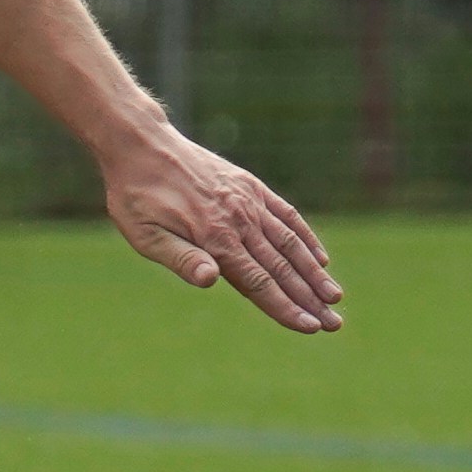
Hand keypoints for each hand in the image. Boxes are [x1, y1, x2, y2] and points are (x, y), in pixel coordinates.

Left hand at [105, 125, 343, 332]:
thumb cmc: (137, 196)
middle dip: (310, 299)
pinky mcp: (250, 186)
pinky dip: (305, 237)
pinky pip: (286, 215)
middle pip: (282, 268)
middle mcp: (239, 220)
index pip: (258, 282)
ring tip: (335, 297)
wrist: (142, 144)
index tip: (310, 327)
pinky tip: (319, 257)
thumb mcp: (146, 234)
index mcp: (215, 238)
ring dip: (315, 273)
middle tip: (334, 324)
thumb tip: (211, 281)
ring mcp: (248, 201)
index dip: (285, 308)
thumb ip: (182, 258)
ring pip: (290, 243)